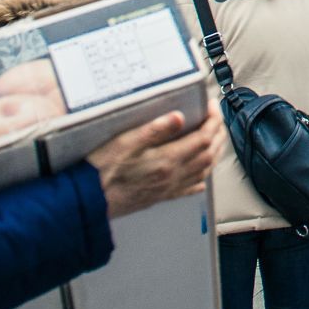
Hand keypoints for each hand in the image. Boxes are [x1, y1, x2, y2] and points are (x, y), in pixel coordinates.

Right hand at [87, 107, 225, 218]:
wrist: (89, 201)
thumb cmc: (102, 170)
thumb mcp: (125, 142)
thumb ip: (154, 129)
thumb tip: (179, 117)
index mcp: (167, 161)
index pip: (203, 139)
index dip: (212, 121)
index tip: (211, 107)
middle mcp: (173, 177)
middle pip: (208, 154)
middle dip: (218, 134)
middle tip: (217, 118)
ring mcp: (168, 188)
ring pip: (204, 171)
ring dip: (214, 153)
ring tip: (215, 139)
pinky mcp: (161, 196)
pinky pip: (190, 188)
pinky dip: (202, 176)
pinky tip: (201, 173)